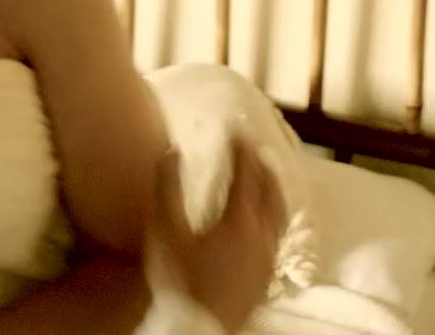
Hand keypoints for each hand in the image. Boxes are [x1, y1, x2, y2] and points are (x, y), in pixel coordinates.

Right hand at [150, 142, 286, 331]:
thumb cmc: (178, 277)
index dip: (241, 150)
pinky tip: (266, 220)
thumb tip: (172, 151)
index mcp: (239, 219)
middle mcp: (261, 234)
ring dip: (275, 190)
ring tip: (268, 177)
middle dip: (263, 166)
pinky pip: (278, 235)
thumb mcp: (165, 230)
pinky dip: (275, 216)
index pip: (245, 174)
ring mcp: (267, 256)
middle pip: (270, 192)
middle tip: (254, 147)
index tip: (236, 129)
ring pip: (280, 214)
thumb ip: (168, 188)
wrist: (198, 324)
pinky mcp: (267, 273)